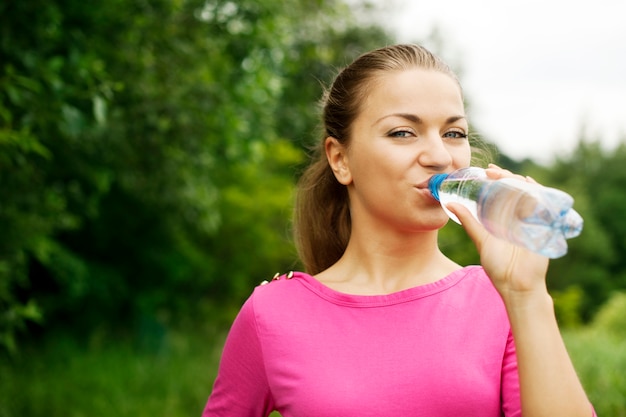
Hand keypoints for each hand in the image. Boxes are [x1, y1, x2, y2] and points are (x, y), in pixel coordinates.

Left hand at [445, 164, 549, 300]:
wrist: (516, 286)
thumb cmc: (499, 266)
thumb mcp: (481, 239)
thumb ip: (468, 221)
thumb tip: (449, 204)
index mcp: (504, 218)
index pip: (502, 192)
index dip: (496, 179)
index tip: (484, 171)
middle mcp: (518, 216)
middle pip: (515, 189)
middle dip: (505, 176)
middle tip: (491, 172)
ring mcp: (532, 220)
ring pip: (529, 193)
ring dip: (518, 181)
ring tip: (504, 176)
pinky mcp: (543, 227)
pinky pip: (544, 204)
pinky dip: (538, 192)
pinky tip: (528, 184)